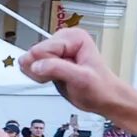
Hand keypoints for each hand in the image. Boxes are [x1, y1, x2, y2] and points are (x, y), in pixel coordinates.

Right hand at [18, 27, 136, 132]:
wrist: (105, 99)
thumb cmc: (101, 88)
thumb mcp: (81, 79)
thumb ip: (57, 69)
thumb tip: (35, 65)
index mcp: (73, 37)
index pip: (41, 50)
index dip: (48, 67)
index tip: (63, 74)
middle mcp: (63, 39)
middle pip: (34, 54)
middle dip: (44, 70)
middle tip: (63, 77)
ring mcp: (55, 50)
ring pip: (30, 61)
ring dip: (41, 74)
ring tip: (62, 78)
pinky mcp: (49, 60)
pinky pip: (31, 66)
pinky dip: (39, 77)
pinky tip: (55, 79)